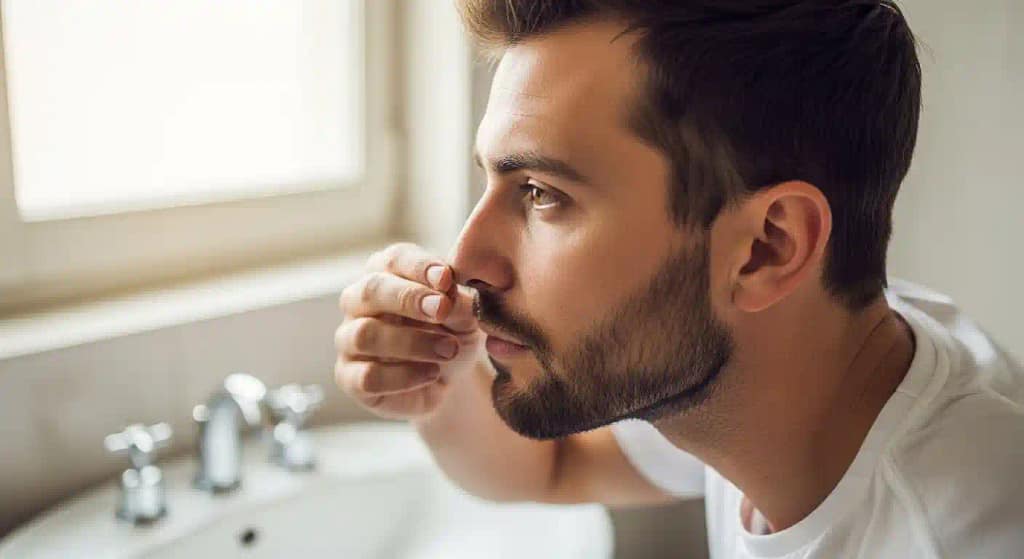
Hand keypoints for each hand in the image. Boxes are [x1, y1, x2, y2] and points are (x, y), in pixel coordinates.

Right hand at [334, 243, 482, 418]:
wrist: (449, 380)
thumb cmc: (452, 334)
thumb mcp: (466, 316)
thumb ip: (458, 302)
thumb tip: (448, 294)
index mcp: (388, 273)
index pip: (394, 259)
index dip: (419, 267)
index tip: (446, 278)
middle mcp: (360, 302)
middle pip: (371, 290)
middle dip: (408, 298)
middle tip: (441, 309)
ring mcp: (349, 339)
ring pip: (365, 334)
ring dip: (411, 342)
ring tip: (449, 349)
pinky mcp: (349, 377)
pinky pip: (367, 376)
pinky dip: (403, 376)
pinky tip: (432, 373)